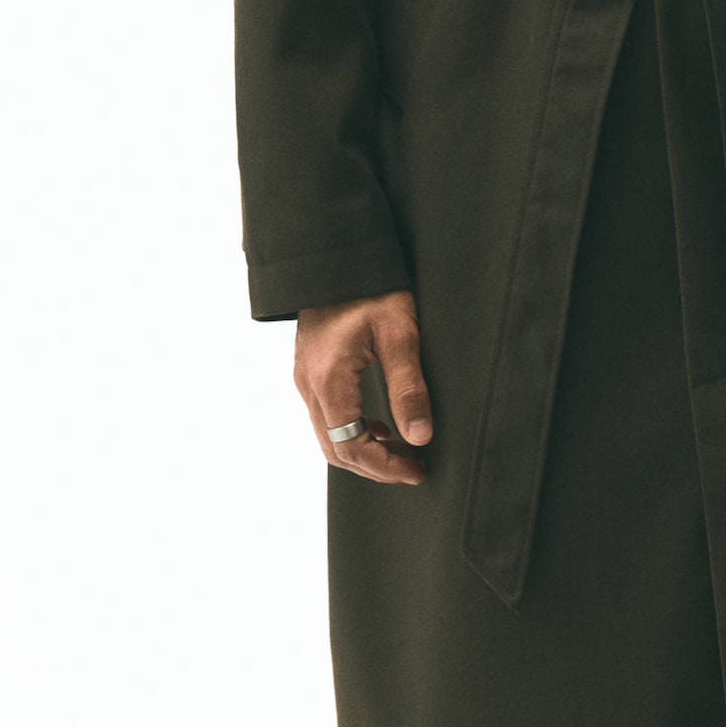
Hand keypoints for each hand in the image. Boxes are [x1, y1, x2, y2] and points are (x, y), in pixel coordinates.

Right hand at [293, 290, 434, 484]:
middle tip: (412, 468)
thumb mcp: (400, 334)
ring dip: (364, 451)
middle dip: (375, 466)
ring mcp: (305, 378)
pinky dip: (353, 431)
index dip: (384, 467)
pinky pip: (326, 416)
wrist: (338, 255)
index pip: (350, 446)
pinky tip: (381, 426)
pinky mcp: (309, 370)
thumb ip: (409, 387)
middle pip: (335, 449)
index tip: (416, 471)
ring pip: (328, 436)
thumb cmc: (371, 288)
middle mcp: (309, 384)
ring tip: (402, 451)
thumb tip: (420, 436)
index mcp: (329, 380)